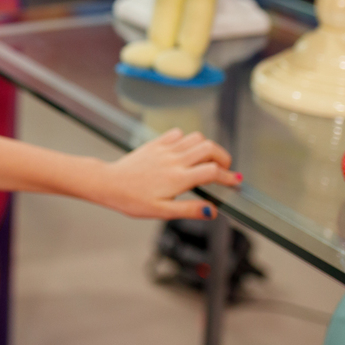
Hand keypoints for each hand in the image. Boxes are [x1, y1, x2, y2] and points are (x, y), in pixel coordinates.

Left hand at [94, 129, 239, 219]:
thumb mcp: (162, 211)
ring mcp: (164, 149)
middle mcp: (173, 160)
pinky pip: (177, 133)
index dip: (229, 176)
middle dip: (224, 158)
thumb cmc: (132, 199)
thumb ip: (189, 209)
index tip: (235, 182)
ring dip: (207, 147)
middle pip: (210, 148)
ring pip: (196, 138)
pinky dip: (187, 139)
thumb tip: (212, 210)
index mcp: (178, 178)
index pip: (213, 171)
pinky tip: (185, 151)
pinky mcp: (155, 144)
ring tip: (207, 161)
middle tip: (225, 170)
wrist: (109, 183)